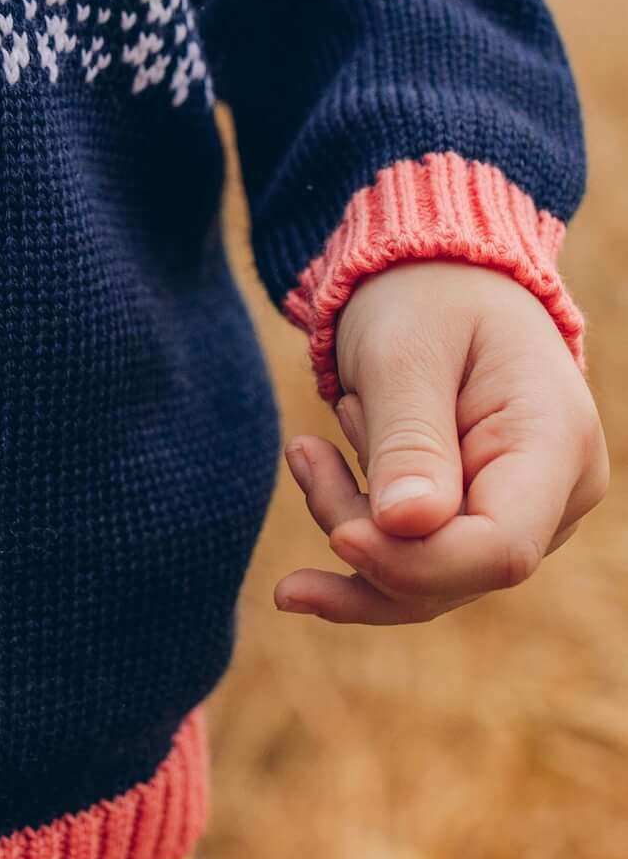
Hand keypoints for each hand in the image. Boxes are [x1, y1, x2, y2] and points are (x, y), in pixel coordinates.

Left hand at [275, 260, 607, 624]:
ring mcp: (521, 514)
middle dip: (363, 537)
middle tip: (303, 454)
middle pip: (457, 572)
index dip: (415, 561)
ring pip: (426, 579)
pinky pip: (413, 562)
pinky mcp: (477, 522)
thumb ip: (409, 438)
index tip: (337, 532)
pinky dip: (353, 535)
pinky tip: (310, 488)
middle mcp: (556, 493)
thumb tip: (406, 526)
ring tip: (304, 452)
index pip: (501, 547)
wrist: (439, 279)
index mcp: (554, 441)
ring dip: (347, 528)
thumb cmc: (427, 298)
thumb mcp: (406, 350)